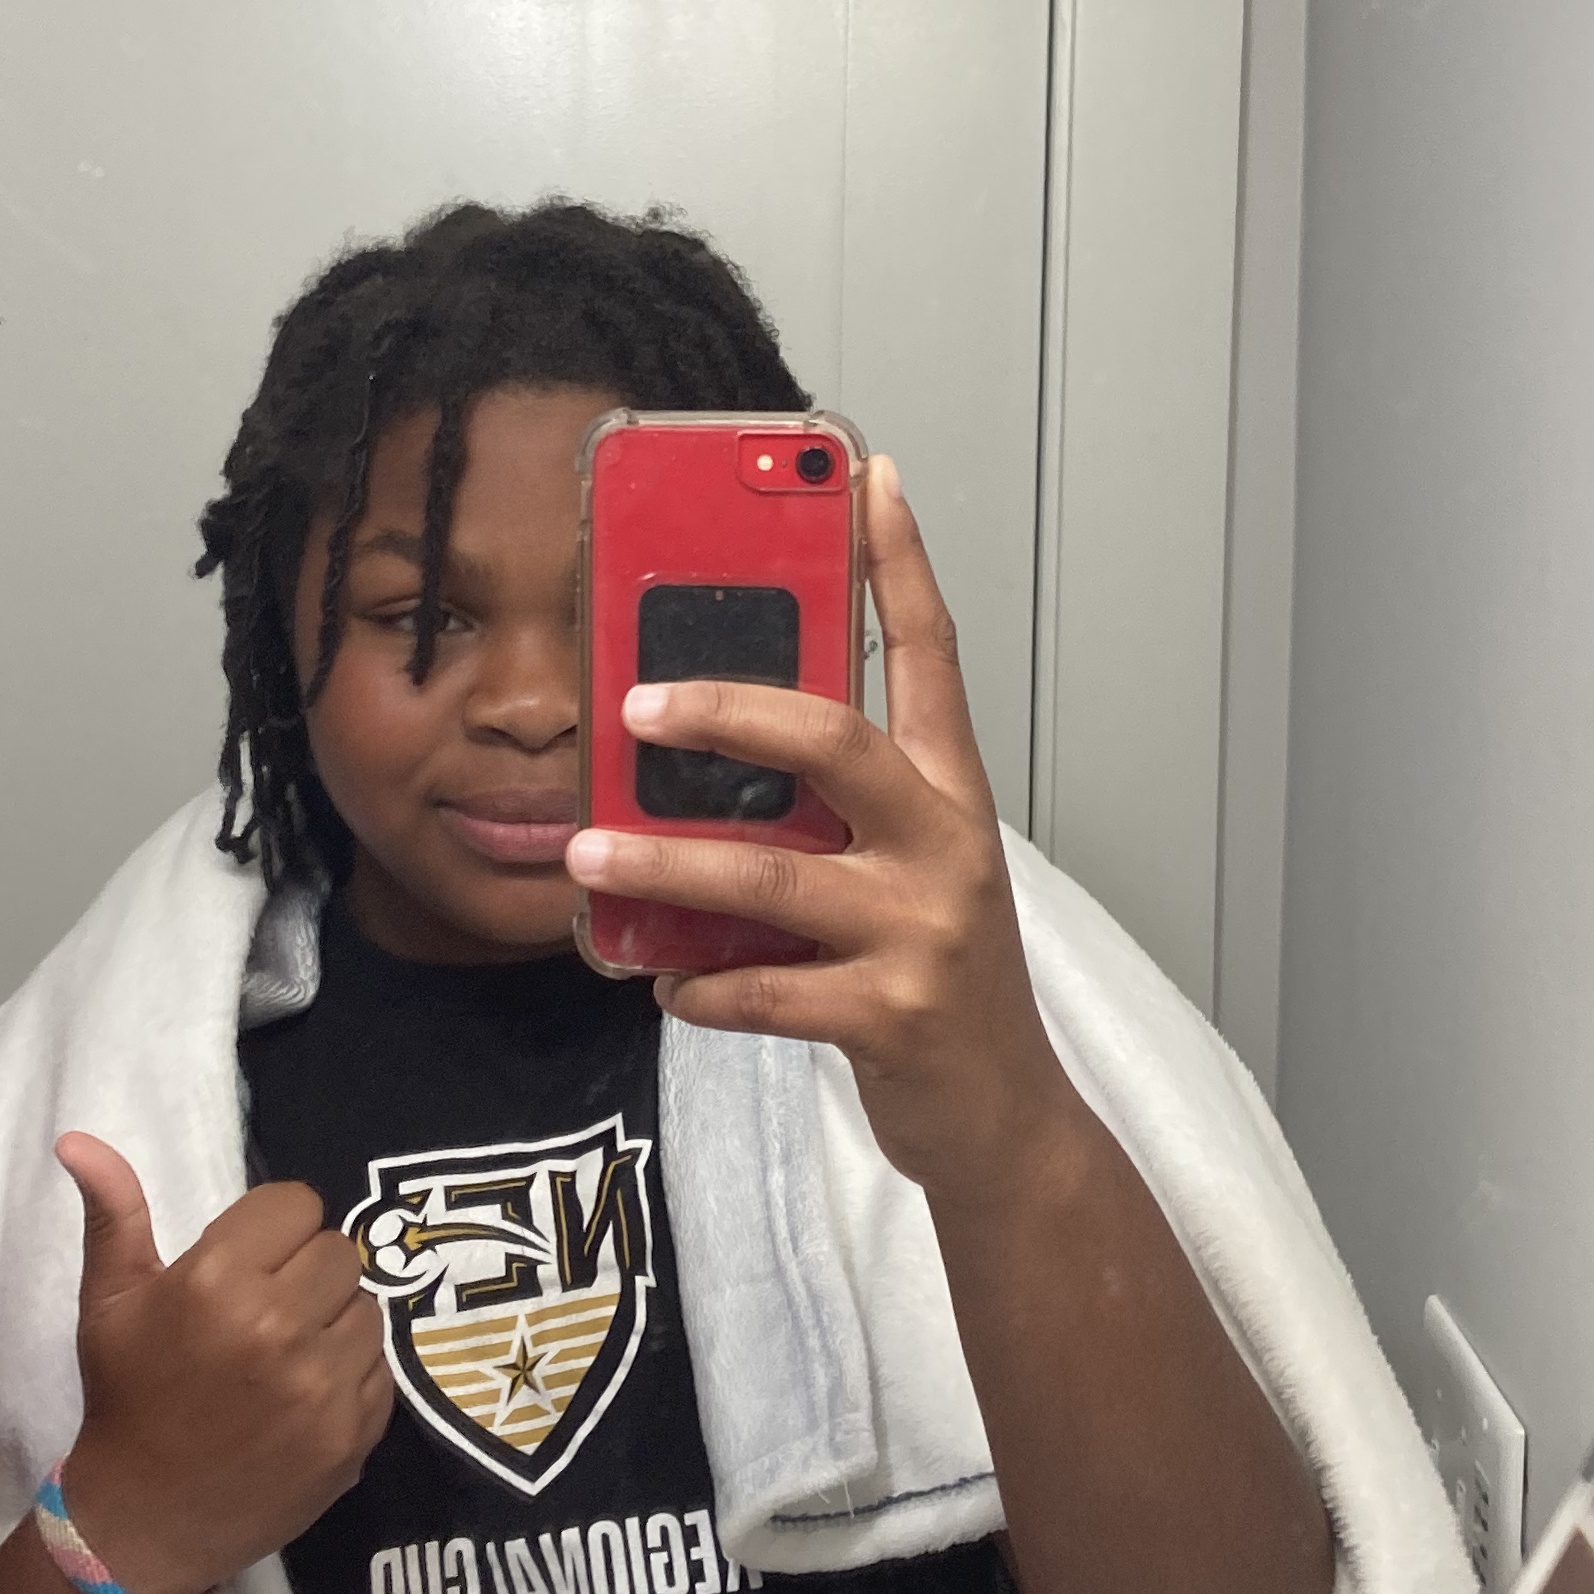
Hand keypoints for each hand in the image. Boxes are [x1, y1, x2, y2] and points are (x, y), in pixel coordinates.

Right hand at [53, 1143, 392, 1593]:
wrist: (144, 1521)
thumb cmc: (128, 1399)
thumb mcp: (108, 1304)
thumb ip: (114, 1214)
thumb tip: (77, 1138)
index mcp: (218, 1282)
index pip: (298, 1205)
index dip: (272, 1231)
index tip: (245, 1264)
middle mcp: (279, 1326)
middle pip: (337, 1252)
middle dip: (304, 1273)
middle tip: (264, 1312)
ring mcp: (324, 1385)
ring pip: (367, 1308)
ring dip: (333, 1323)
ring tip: (285, 1356)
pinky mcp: (356, 1434)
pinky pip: (381, 1369)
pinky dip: (351, 1377)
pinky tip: (304, 1398)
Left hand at [566, 459, 1084, 1211]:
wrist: (1006, 1119)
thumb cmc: (935, 979)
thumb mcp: (904, 874)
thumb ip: (834, 814)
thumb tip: (710, 757)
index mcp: (951, 795)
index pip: (932, 654)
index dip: (900, 561)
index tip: (867, 474)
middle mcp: (946, 845)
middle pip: (835, 742)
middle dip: (728, 711)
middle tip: (636, 703)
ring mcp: (922, 930)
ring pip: (771, 872)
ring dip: (664, 864)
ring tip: (587, 855)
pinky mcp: (890, 1014)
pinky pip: (764, 989)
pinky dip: (701, 986)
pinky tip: (665, 984)